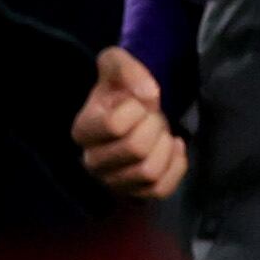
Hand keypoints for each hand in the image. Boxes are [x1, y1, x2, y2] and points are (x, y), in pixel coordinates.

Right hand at [73, 46, 186, 200]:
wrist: (133, 112)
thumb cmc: (121, 90)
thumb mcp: (117, 65)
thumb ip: (126, 68)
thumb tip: (148, 95)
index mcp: (83, 130)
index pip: (114, 125)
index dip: (137, 110)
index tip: (137, 104)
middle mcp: (92, 161)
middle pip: (136, 149)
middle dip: (155, 127)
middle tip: (154, 118)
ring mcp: (113, 181)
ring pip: (149, 172)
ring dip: (164, 148)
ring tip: (161, 134)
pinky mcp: (136, 194)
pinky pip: (161, 190)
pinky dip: (176, 166)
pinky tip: (173, 147)